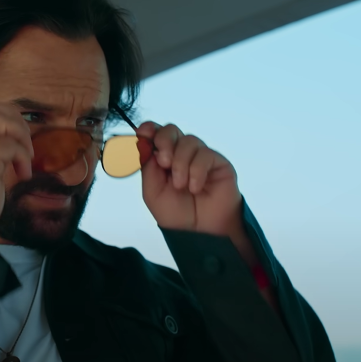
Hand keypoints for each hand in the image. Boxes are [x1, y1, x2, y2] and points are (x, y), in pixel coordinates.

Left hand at [137, 122, 242, 236]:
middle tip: (164, 163)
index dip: (149, 129)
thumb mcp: (152, 191)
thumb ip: (147, 166)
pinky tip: (195, 188)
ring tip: (180, 186)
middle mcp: (181, 154)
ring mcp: (200, 157)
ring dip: (181, 163)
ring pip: (189, 140)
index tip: (143, 133)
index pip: (155, 134)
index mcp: (162, 158)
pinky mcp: (218, 163)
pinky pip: (205, 154)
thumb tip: (143, 141)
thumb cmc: (175, 214)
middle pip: (171, 130)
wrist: (199, 232)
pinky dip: (196, 171)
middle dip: (164, 141)